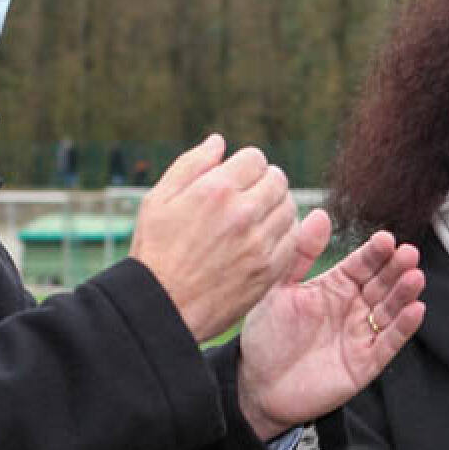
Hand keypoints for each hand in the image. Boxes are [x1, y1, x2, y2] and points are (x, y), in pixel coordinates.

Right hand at [129, 135, 298, 342]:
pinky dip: (284, 234)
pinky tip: (265, 238)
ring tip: (257, 217)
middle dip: (266, 182)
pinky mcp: (270, 269)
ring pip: (290, 209)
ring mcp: (260, 243)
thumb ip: (191, 164)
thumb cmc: (155, 251)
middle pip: (278, 181)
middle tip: (251, 194)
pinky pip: (293, 240)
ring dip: (277, 207)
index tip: (239, 177)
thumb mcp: (158, 199)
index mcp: (216, 190)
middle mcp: (243, 213)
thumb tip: (219, 142)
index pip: (256, 159)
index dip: (248, 165)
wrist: (162, 307)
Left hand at [235, 211, 425, 439]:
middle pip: (382, 284)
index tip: (386, 239)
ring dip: (404, 294)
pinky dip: (403, 327)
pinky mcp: (366, 363)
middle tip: (408, 253)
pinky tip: (415, 310)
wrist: (257, 386)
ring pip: (390, 311)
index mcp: (335, 287)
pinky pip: (389, 343)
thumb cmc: (267, 337)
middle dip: (396, 269)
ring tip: (414, 278)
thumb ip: (300, 255)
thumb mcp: (278, 290)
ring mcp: (361, 335)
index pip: (362, 264)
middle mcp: (353, 308)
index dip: (374, 252)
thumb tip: (319, 214)